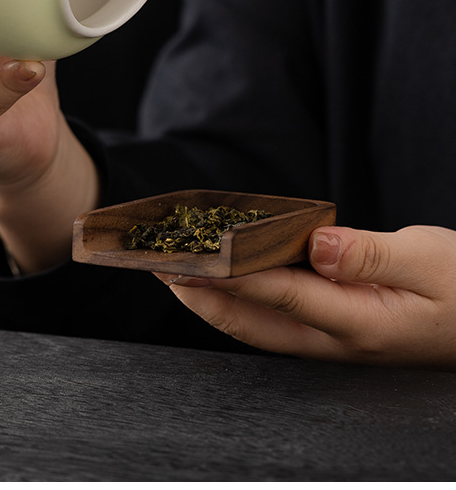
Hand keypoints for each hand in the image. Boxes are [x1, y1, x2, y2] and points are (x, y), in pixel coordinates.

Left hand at [156, 224, 455, 368]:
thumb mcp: (429, 258)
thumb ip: (370, 253)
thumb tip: (317, 243)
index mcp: (359, 323)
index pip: (279, 293)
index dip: (229, 274)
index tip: (188, 257)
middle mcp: (336, 339)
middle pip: (253, 321)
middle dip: (200, 295)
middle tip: (156, 266)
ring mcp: (332, 339)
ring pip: (257, 325)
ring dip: (212, 298)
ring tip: (172, 269)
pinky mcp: (333, 329)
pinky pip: (274, 317)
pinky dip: (240, 296)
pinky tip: (223, 275)